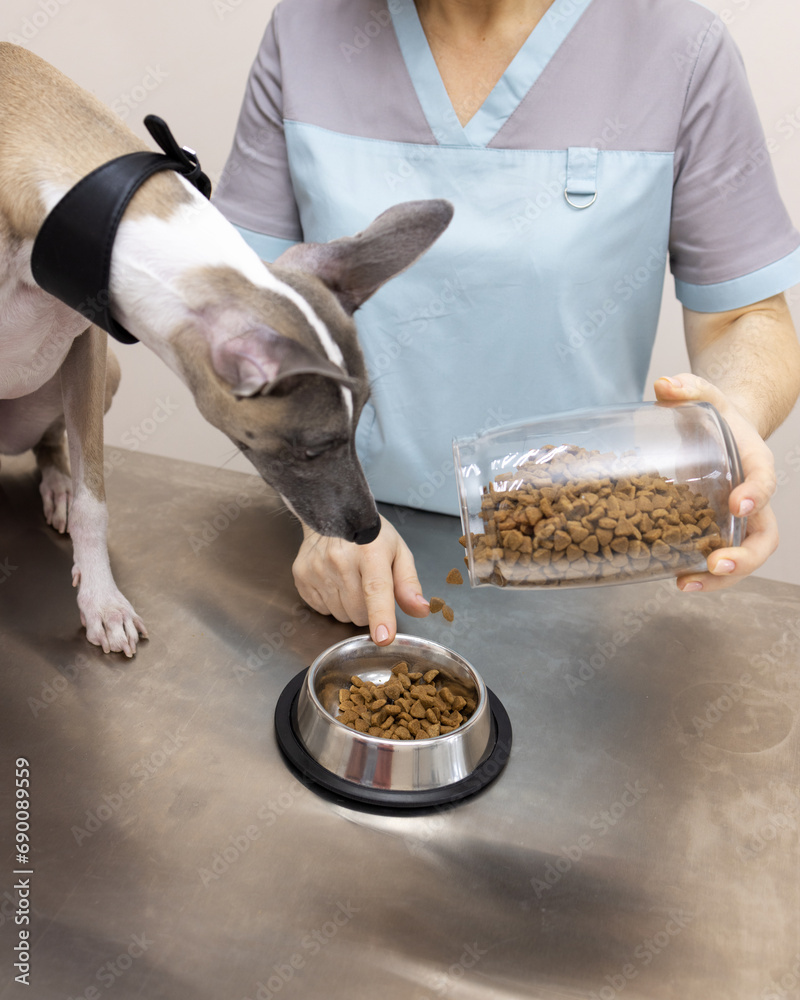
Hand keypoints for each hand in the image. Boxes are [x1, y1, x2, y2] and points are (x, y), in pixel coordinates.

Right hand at [292, 515, 430, 642]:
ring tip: (349, 580)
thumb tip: (421, 610)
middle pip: (359, 613)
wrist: (330, 512)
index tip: (383, 637)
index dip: (380, 615)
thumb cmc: (369, 534)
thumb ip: (409, 584)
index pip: (376, 589)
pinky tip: (334, 581)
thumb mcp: (398, 551)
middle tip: (367, 585)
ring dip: (348, 606)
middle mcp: (341, 561)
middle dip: (367, 609)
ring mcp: (317, 569)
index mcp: (371, 553)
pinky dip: (331, 602)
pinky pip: (321, 609)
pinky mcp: (301, 576)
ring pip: (340, 615)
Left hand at [653, 373, 777, 590]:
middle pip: (763, 537)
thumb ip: (687, 388)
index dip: (756, 494)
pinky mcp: (714, 532)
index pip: (764, 480)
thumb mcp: (704, 395)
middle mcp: (752, 498)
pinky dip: (699, 574)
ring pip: (742, 557)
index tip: (738, 505)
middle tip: (716, 565)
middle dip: (744, 557)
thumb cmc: (715, 414)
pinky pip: (715, 558)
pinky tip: (673, 578)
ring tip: (686, 585)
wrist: (720, 429)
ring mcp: (736, 522)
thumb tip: (663, 385)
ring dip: (719, 580)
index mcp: (755, 463)